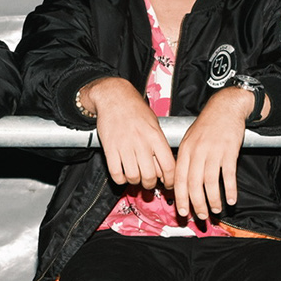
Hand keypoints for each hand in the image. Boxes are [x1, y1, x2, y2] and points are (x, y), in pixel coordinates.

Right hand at [80, 76, 175, 191]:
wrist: (114, 96)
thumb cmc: (135, 109)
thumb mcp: (155, 124)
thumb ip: (160, 146)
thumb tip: (165, 168)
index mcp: (155, 136)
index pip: (169, 166)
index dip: (170, 180)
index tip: (168, 183)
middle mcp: (141, 142)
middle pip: (150, 176)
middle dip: (150, 184)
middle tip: (149, 181)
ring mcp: (125, 146)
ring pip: (133, 177)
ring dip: (135, 181)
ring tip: (135, 176)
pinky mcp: (110, 149)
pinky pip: (116, 174)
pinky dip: (120, 179)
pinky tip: (123, 173)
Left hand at [174, 86, 254, 219]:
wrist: (225, 107)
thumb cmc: (207, 126)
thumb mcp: (190, 139)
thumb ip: (185, 160)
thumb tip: (181, 183)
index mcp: (185, 151)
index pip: (179, 179)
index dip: (181, 198)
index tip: (183, 211)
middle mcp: (197, 152)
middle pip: (194, 184)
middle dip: (197, 204)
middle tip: (201, 216)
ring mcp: (213, 152)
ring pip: (210, 182)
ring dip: (213, 200)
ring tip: (216, 210)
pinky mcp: (229, 151)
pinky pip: (229, 175)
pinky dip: (230, 189)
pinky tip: (232, 199)